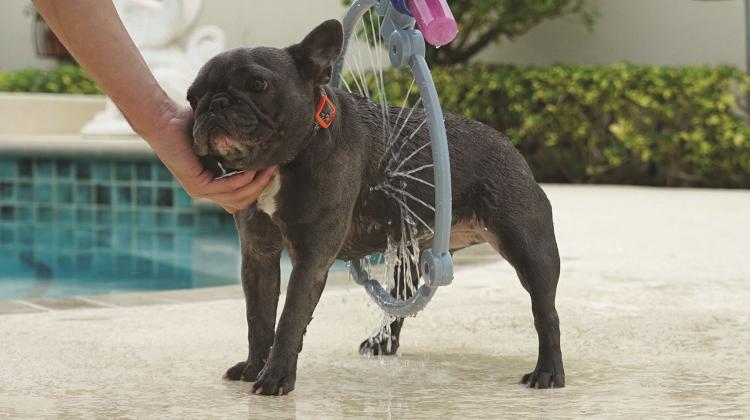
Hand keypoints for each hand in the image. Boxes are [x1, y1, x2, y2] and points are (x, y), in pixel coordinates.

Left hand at [146, 104, 277, 213]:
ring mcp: (200, 190)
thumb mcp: (219, 135)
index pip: (241, 194)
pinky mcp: (196, 185)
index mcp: (213, 180)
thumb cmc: (188, 122)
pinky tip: (252, 170)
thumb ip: (236, 143)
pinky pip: (227, 189)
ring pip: (237, 199)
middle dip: (261, 187)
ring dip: (256, 185)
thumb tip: (263, 137)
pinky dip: (242, 181)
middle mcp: (207, 189)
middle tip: (275, 170)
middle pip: (242, 201)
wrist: (164, 118)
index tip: (273, 168)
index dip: (259, 185)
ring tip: (268, 169)